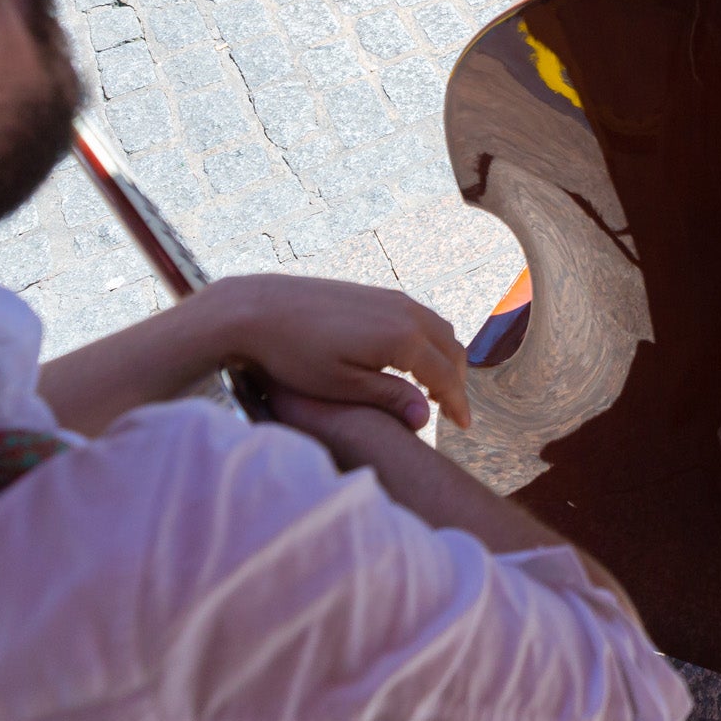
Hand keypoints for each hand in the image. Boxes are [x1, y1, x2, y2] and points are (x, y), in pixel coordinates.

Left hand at [201, 273, 470, 430]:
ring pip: (439, 330)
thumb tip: (426, 418)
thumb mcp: (341, 386)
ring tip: (433, 390)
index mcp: (402, 339)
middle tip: (451, 412)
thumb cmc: (294, 354)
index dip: (458, 403)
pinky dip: (429, 342)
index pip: (446, 375)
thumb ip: (388, 398)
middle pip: (451, 349)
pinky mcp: (377, 293)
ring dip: (445, 359)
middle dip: (457, 381)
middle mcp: (406, 313)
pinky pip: (420, 318)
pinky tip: (410, 362)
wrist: (256, 309)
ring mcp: (393, 298)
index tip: (463, 426)